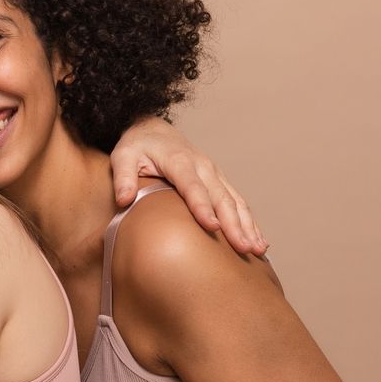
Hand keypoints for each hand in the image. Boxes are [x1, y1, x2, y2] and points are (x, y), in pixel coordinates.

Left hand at [108, 117, 265, 255]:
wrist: (154, 131)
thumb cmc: (137, 146)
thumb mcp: (122, 156)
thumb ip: (122, 177)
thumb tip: (123, 199)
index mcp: (179, 161)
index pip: (193, 187)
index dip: (203, 207)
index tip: (213, 227)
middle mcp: (202, 166)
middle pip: (221, 197)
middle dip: (234, 224)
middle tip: (243, 248)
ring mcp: (214, 173)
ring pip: (235, 201)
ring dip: (248, 225)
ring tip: (257, 250)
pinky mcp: (219, 180)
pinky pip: (238, 202)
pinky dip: (249, 221)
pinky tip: (258, 240)